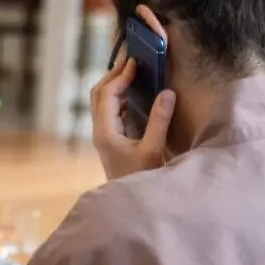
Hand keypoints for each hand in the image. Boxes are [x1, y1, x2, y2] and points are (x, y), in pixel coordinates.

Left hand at [90, 59, 176, 179]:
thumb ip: (159, 121)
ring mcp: (102, 135)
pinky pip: (108, 110)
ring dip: (114, 84)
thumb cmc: (141, 179)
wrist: (130, 205)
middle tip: (131, 59)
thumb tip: (167, 92)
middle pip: (97, 93)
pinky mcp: (109, 139)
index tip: (136, 62)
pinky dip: (118, 96)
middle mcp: (99, 131)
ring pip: (100, 101)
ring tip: (132, 71)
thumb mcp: (153, 150)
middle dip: (113, 74)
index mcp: (106, 132)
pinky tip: (133, 95)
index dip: (121, 75)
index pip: (108, 94)